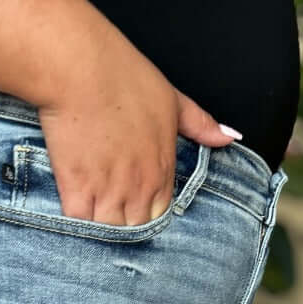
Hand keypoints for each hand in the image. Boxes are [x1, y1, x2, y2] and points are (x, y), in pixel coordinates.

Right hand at [35, 34, 241, 227]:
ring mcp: (108, 192)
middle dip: (122, 226)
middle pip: (134, 230)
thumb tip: (231, 136)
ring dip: (98, 228)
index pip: (161, 215)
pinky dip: (74, 224)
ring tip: (89, 215)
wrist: (81, 69)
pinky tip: (71, 212)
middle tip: (107, 213)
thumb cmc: (124, 78)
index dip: (145, 213)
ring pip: (108, 233)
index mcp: (162, 171)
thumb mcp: (172, 100)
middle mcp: (139, 188)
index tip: (131, 205)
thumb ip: (201, 124)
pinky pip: (78, 225)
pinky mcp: (76, 191)